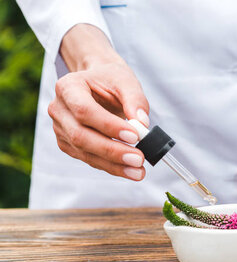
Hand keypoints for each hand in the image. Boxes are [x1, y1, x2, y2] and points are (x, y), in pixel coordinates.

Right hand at [47, 24, 148, 180]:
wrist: (98, 84)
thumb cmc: (110, 80)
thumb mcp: (125, 81)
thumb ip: (135, 100)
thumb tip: (142, 124)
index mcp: (68, 87)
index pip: (84, 110)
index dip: (108, 126)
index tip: (135, 136)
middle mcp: (59, 109)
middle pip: (81, 136)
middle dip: (112, 151)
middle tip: (139, 159)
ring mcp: (61, 129)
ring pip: (85, 152)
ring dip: (113, 165)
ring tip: (138, 171)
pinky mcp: (68, 144)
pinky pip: (89, 159)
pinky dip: (110, 166)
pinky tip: (129, 170)